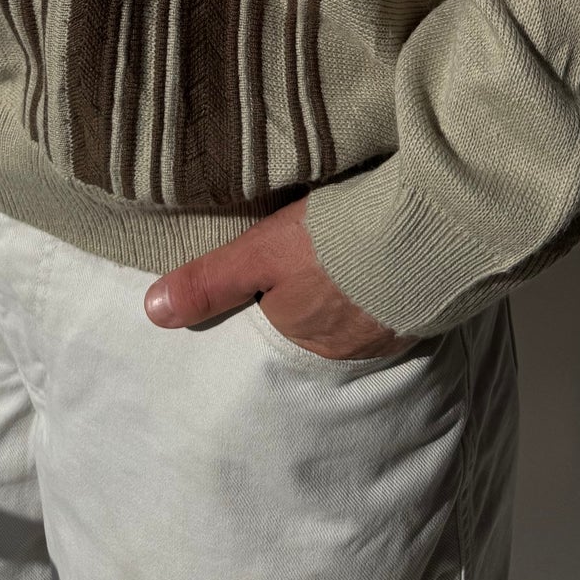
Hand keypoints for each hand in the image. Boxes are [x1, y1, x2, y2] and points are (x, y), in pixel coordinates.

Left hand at [142, 195, 418, 360]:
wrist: (426, 233)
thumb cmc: (334, 243)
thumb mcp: (260, 253)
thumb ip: (210, 281)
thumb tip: (152, 312)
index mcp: (300, 335)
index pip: (278, 317)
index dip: (275, 289)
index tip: (282, 262)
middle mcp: (344, 347)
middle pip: (319, 318)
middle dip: (317, 292)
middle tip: (319, 253)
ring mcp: (389, 331)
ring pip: (360, 311)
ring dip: (357, 287)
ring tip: (357, 249)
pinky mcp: (425, 308)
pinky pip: (398, 301)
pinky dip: (392, 282)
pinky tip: (394, 254)